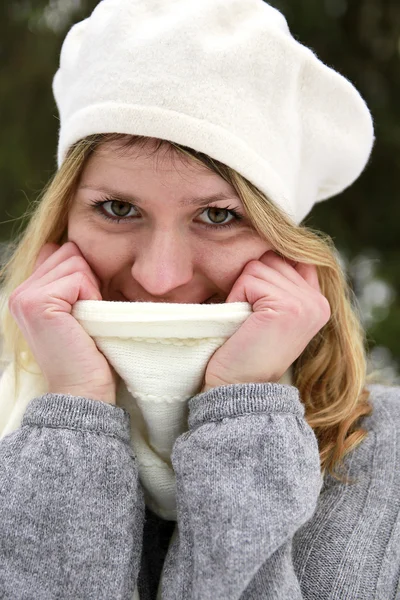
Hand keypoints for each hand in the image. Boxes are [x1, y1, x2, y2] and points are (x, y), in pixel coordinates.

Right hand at [8, 242, 117, 403]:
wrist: (82, 390)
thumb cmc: (88, 353)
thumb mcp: (77, 309)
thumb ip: (67, 278)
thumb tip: (67, 245)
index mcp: (26, 293)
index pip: (60, 251)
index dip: (82, 274)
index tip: (85, 306)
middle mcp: (20, 292)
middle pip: (69, 252)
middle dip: (88, 279)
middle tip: (86, 315)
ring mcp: (25, 296)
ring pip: (75, 261)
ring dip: (91, 289)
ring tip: (84, 319)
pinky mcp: (38, 302)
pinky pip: (78, 277)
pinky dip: (91, 297)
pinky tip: (84, 322)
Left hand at [202, 250, 330, 390]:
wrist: (238, 388)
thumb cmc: (245, 349)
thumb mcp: (270, 313)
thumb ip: (280, 283)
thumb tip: (270, 243)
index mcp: (318, 302)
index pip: (291, 256)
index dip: (265, 271)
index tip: (254, 301)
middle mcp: (318, 301)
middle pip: (271, 257)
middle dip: (250, 282)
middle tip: (249, 318)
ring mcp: (306, 303)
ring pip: (258, 265)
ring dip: (241, 291)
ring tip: (246, 322)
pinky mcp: (288, 306)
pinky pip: (249, 279)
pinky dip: (236, 298)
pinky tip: (242, 325)